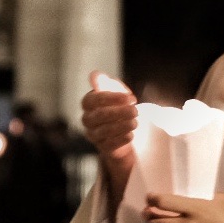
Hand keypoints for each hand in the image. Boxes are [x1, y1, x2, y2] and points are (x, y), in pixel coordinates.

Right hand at [81, 74, 137, 205]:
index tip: (131, 98)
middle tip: (135, 110)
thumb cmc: (117, 106)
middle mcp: (87, 119)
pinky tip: (131, 135)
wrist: (122, 129)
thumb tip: (94, 75)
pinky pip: (109, 145)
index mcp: (88, 103)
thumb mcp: (115, 92)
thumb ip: (107, 84)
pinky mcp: (103, 148)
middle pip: (99, 116)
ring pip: (104, 131)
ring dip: (121, 126)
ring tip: (135, 123)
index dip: (112, 98)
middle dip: (119, 113)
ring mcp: (93, 135)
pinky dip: (121, 139)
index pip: (94, 99)